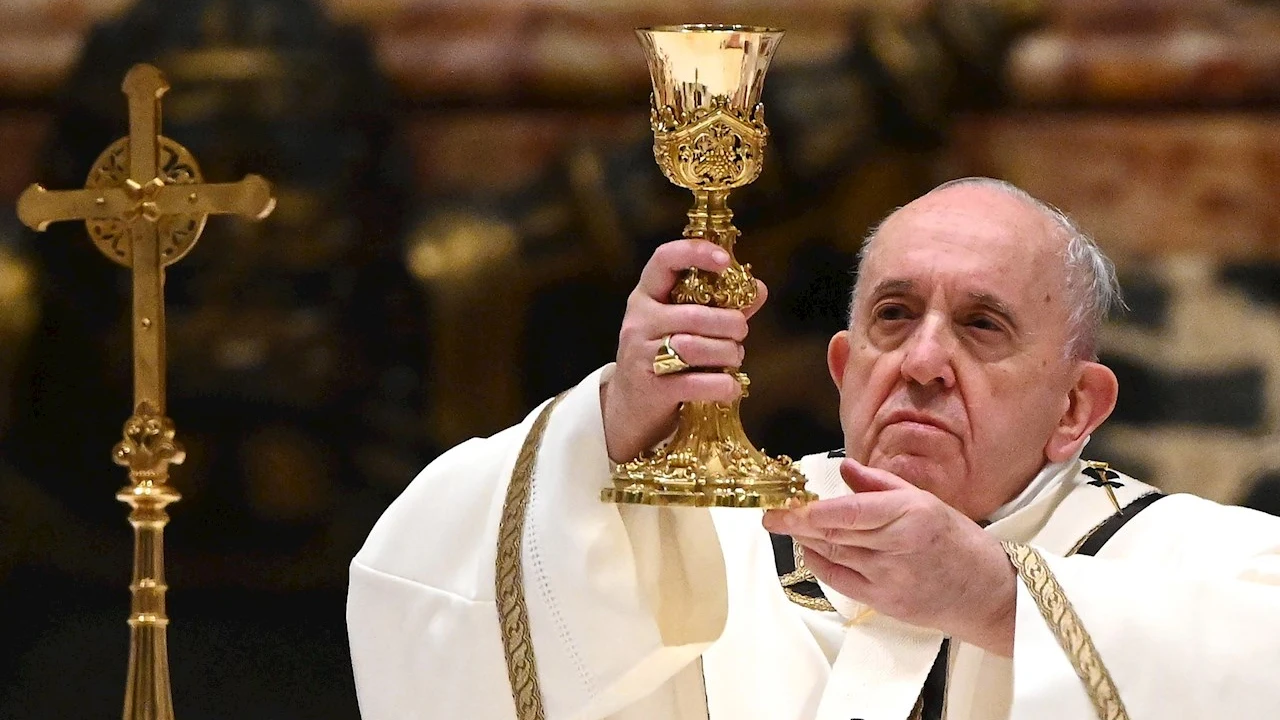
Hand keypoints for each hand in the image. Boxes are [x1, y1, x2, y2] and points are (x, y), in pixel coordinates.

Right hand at [601, 239, 765, 463]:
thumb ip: (721, 307)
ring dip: (728, 353)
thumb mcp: (684, 326)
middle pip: (695, 314)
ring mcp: (641, 355)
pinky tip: (731, 386)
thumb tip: (758, 288)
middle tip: (740, 333)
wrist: (630, 408)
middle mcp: (639, 321)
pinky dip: (722, 385)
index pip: (664, 259)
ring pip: (695, 347)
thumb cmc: (666, 358)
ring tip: (734, 358)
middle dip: (729, 324)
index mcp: (647, 296)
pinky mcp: (651, 388)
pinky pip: (695, 383)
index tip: (725, 261)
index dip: (695, 253)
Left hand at [762, 459, 1016, 655]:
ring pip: (833, 555)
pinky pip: (840, 581)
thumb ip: (880, 485)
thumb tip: (844, 469)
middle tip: (772, 513)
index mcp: (911, 514)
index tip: (785, 505)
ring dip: (806, 540)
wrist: (986, 593)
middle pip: (834, 534)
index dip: (812, 511)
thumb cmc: (957, 541)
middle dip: (797, 524)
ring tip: (787, 526)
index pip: (851, 512)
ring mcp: (890, 579)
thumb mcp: (926, 501)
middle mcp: (898, 546)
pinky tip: (811, 550)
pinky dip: (821, 563)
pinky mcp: (884, 603)